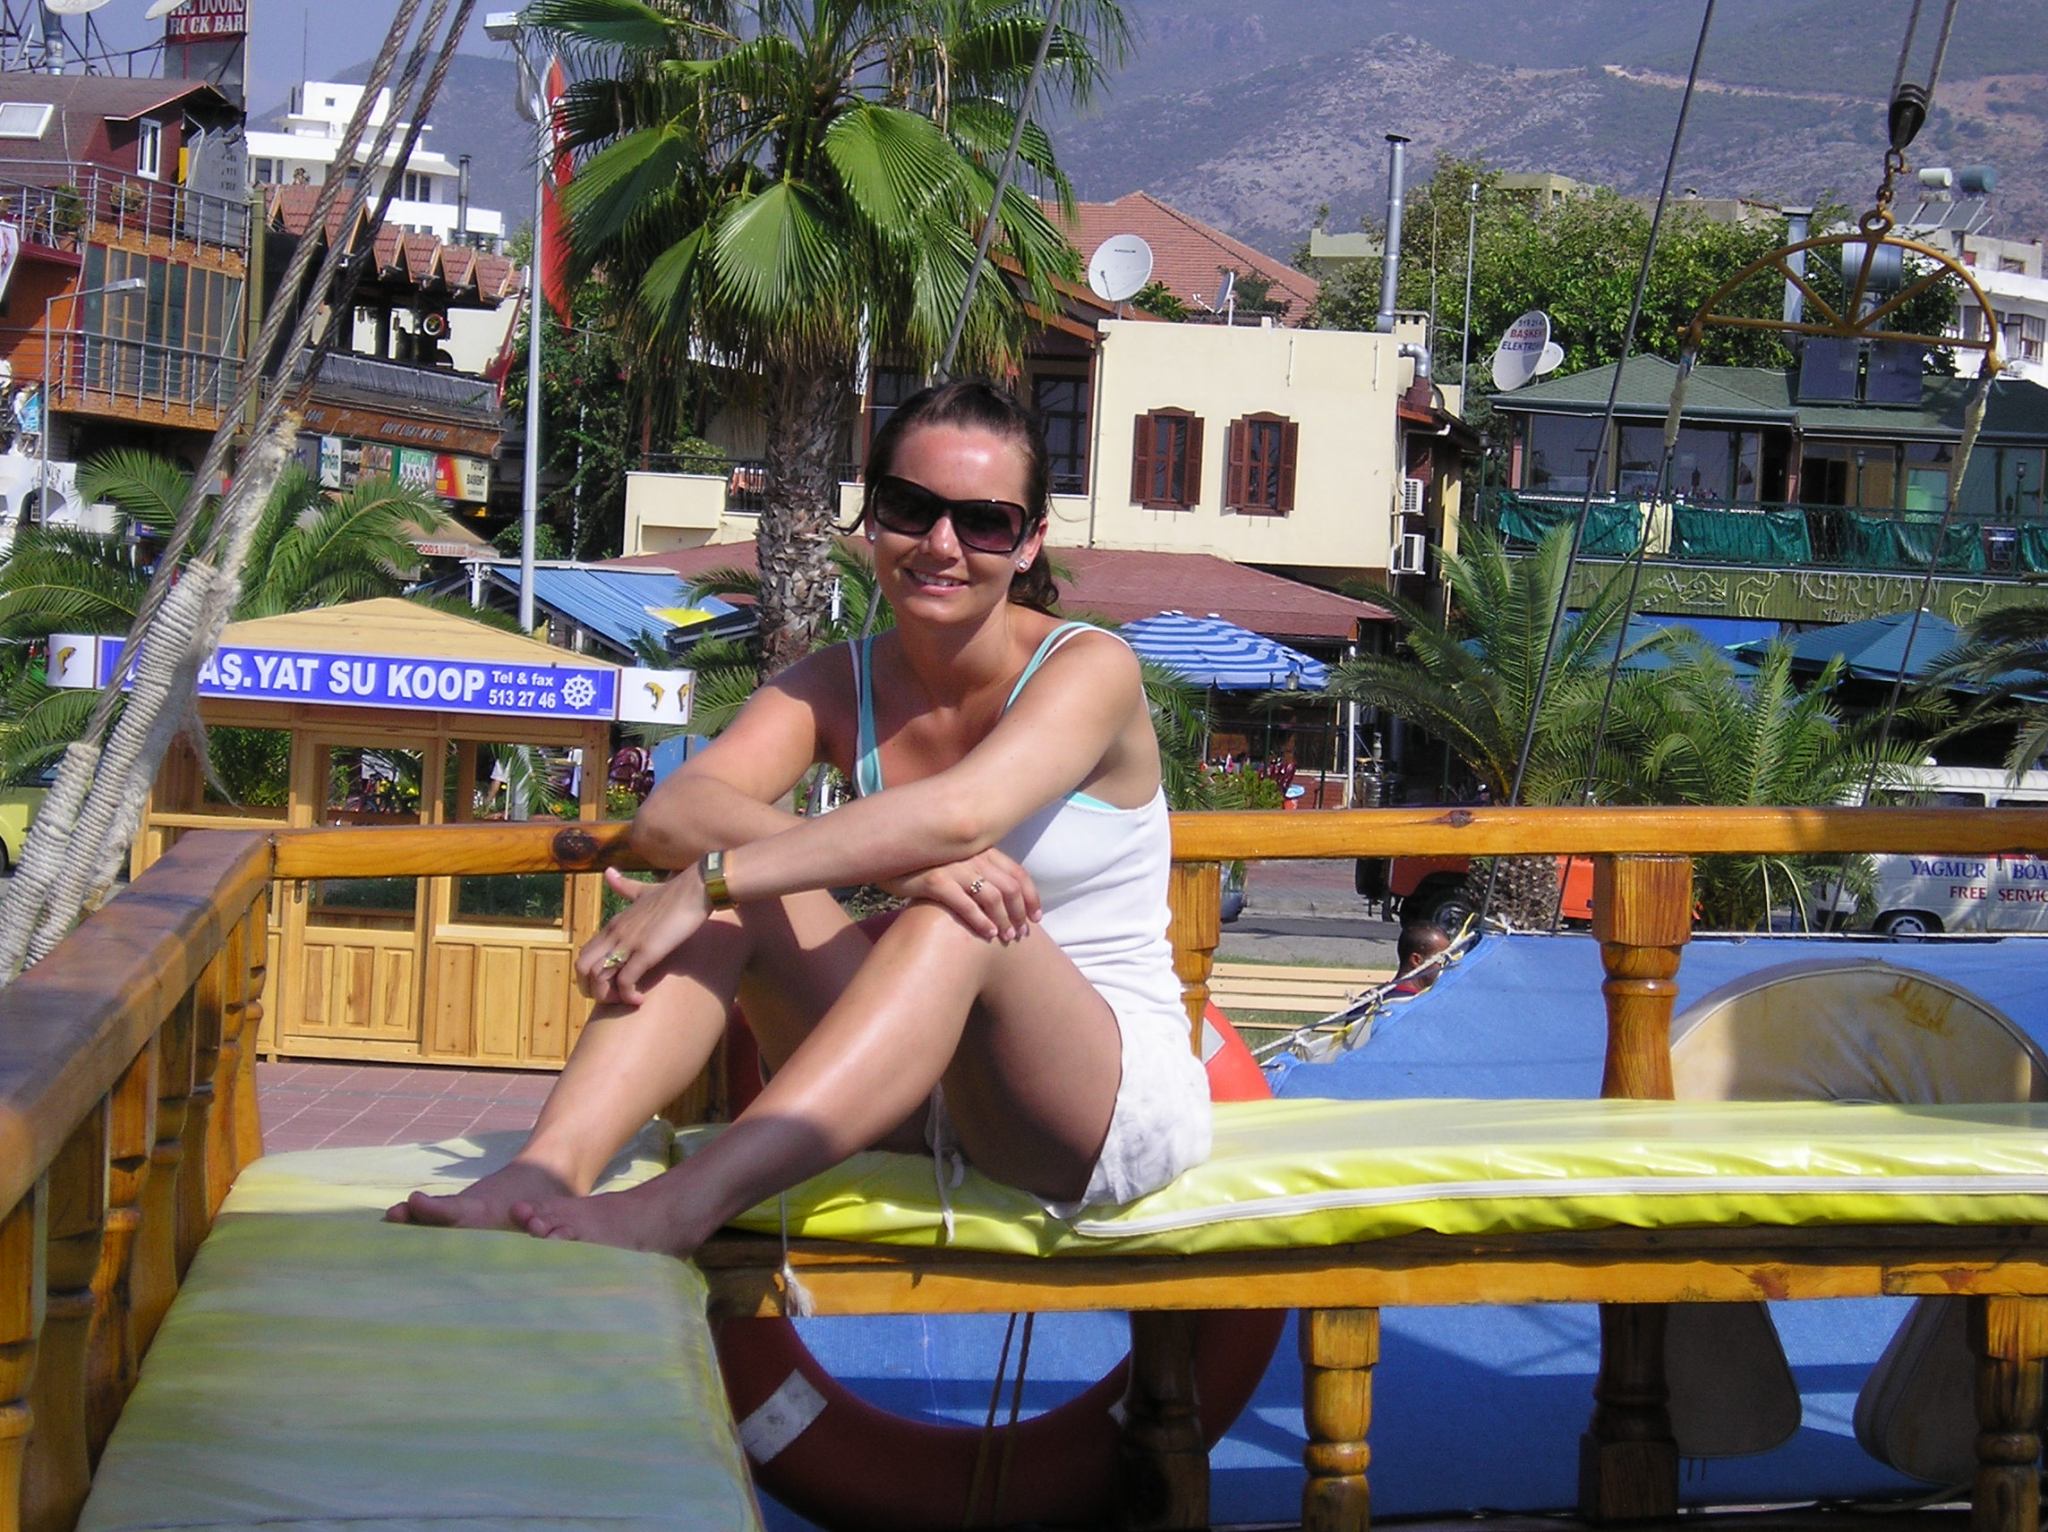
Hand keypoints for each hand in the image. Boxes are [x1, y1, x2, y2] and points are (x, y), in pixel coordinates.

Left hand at [576, 866, 710, 1004]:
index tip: (609, 984)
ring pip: (598, 977)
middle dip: (591, 989)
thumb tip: (609, 871)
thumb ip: (624, 886)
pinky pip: (625, 981)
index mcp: (613, 924)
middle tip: (612, 998)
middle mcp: (615, 934)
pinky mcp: (646, 952)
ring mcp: (628, 942)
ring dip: (608, 996)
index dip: (591, 975)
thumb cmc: (674, 891)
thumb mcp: (643, 890)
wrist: (696, 888)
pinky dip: (628, 996)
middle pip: (582, 968)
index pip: (585, 954)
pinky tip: (640, 1000)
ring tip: (626, 1001)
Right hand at [883, 849, 1040, 941]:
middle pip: (1009, 887)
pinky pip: (965, 904)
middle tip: (1022, 933)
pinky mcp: (935, 881)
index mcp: (981, 850)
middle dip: (1020, 913)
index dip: (1031, 896)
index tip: (1036, 917)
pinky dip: (980, 921)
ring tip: (1007, 937)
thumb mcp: (955, 859)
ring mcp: (954, 868)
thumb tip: (1001, 896)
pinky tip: (988, 934)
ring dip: (1004, 920)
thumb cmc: (924, 862)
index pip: (1017, 872)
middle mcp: (972, 856)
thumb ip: (977, 870)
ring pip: (992, 897)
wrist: (886, 854)